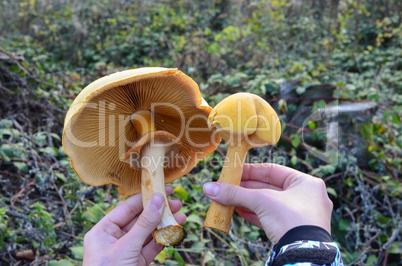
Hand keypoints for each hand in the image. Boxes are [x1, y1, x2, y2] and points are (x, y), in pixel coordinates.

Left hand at [83, 186, 185, 265]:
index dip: (145, 198)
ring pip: (148, 233)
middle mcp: (114, 239)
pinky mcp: (137, 263)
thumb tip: (157, 199)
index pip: (127, 209)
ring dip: (164, 225)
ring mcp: (127, 252)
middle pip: (140, 220)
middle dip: (158, 211)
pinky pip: (152, 247)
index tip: (162, 189)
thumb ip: (144, 224)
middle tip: (176, 203)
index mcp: (103, 232)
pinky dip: (164, 240)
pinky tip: (176, 230)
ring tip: (181, 216)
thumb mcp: (126, 247)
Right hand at [203, 163, 332, 242]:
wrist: (303, 254)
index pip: (273, 170)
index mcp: (306, 183)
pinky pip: (270, 218)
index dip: (251, 170)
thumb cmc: (290, 219)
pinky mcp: (293, 231)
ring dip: (247, 201)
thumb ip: (235, 193)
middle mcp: (306, 197)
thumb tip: (208, 188)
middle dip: (245, 188)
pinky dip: (254, 214)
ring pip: (268, 204)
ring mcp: (300, 215)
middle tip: (226, 186)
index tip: (233, 171)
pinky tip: (238, 211)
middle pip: (269, 187)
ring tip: (228, 199)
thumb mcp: (261, 201)